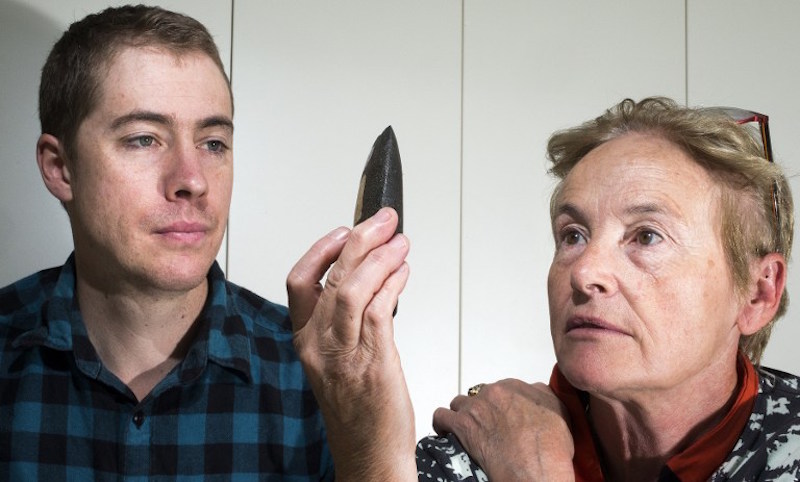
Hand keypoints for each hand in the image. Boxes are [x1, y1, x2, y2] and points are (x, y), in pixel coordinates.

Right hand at [288, 207, 415, 481]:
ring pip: (353, 289)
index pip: (300, 282)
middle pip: (331, 277)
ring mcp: (344, 354)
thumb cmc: (357, 409)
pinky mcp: (374, 362)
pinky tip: (404, 273)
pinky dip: (393, 284)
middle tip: (384, 219)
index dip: (321, 249)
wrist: (369, 454)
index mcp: (305, 340)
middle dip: (360, 239)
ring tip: (400, 242)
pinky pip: (379, 311)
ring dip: (381, 258)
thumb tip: (371, 276)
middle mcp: (319, 344)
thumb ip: (344, 320)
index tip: (343, 230)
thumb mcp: (336, 360)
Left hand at [433, 379, 574, 480]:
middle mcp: (493, 392)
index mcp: (515, 387)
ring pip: (459, 403)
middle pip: (480, 395)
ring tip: (469, 429)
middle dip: (483, 410)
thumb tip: (534, 389)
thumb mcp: (558, 409)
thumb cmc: (549, 447)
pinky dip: (442, 423)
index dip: (501, 405)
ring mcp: (475, 408)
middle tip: (490, 427)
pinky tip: (447, 431)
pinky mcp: (461, 425)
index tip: (503, 416)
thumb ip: (542, 393)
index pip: (502, 389)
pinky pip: (441, 416)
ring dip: (463, 415)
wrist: (535, 468)